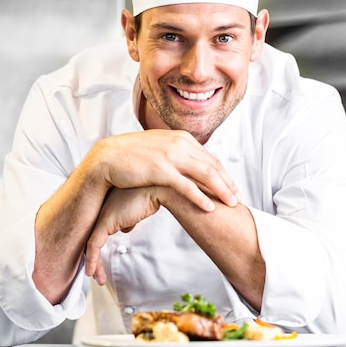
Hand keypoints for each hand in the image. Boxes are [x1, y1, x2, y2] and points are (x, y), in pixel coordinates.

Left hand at [84, 185, 167, 283]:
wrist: (160, 186)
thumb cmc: (156, 194)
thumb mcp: (141, 206)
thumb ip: (131, 216)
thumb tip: (126, 228)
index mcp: (110, 202)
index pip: (99, 228)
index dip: (99, 245)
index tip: (101, 258)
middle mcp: (103, 207)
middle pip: (92, 236)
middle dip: (93, 257)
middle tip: (96, 272)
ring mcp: (103, 214)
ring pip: (91, 243)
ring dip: (93, 263)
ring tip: (97, 277)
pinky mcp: (105, 223)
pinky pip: (93, 246)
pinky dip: (91, 260)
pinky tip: (92, 272)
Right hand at [93, 130, 239, 211]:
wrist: (107, 157)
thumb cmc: (131, 156)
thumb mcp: (159, 147)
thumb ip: (176, 152)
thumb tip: (189, 162)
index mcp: (181, 138)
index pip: (210, 158)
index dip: (224, 174)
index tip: (233, 187)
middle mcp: (180, 144)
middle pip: (213, 166)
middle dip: (228, 183)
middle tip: (238, 198)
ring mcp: (171, 156)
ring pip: (205, 174)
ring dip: (221, 190)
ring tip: (231, 204)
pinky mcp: (161, 170)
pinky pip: (187, 186)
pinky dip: (200, 197)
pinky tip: (209, 208)